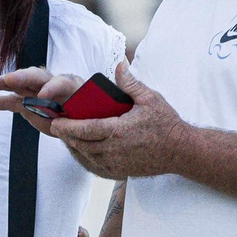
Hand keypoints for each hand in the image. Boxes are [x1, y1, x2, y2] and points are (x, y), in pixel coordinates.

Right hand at [0, 67, 83, 135]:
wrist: (80, 122)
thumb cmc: (89, 116)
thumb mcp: (93, 115)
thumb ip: (88, 112)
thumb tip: (88, 114)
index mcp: (71, 85)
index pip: (61, 82)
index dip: (51, 88)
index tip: (43, 96)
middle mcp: (52, 84)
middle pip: (37, 77)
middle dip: (23, 77)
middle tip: (10, 79)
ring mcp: (37, 92)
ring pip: (21, 84)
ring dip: (7, 83)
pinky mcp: (27, 103)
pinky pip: (12, 102)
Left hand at [52, 62, 188, 179]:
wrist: (180, 151)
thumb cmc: (166, 124)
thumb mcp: (150, 99)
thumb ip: (130, 83)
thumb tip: (119, 64)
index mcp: (118, 131)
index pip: (86, 129)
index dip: (68, 126)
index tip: (56, 122)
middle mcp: (114, 151)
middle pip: (81, 144)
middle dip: (66, 135)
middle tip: (56, 127)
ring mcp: (116, 164)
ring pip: (86, 157)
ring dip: (74, 147)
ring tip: (66, 136)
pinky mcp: (120, 172)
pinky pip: (95, 167)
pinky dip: (85, 159)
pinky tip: (81, 151)